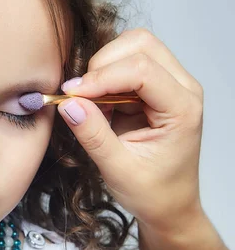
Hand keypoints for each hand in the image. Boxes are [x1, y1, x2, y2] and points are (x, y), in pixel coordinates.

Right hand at [57, 28, 204, 233]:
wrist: (169, 205)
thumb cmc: (152, 192)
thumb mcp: (117, 169)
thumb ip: (93, 135)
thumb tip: (67, 103)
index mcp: (182, 108)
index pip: (142, 70)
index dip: (102, 77)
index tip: (71, 95)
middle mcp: (182, 88)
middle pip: (140, 44)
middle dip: (103, 63)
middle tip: (81, 95)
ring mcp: (169, 83)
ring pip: (132, 45)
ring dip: (103, 67)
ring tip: (92, 100)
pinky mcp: (153, 86)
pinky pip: (124, 63)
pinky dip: (103, 77)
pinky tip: (98, 105)